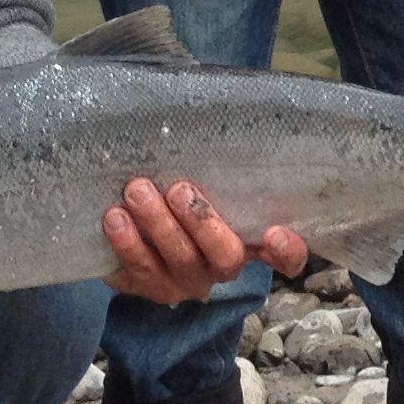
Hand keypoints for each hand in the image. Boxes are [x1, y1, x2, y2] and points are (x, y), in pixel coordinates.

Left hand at [104, 177, 308, 304]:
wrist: (133, 227)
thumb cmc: (182, 198)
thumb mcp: (208, 185)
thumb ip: (217, 172)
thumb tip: (214, 117)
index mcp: (248, 241)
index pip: (286, 258)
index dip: (287, 251)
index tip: (275, 232)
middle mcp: (220, 268)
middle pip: (224, 257)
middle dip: (202, 222)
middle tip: (179, 189)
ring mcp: (183, 281)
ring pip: (177, 261)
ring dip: (158, 225)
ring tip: (137, 191)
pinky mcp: (146, 286)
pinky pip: (137, 270)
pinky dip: (127, 242)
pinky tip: (115, 218)